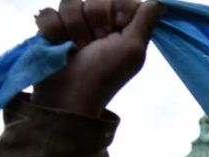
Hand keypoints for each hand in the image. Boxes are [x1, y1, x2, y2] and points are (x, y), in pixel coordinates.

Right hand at [33, 0, 164, 116]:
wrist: (69, 94)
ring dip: (74, 27)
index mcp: (119, 26)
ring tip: (78, 48)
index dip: (117, 8)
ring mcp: (72, 25)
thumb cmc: (104, 74)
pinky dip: (53, 31)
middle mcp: (96, 22)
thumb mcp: (132, 50)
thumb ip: (145, 21)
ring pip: (69, 2)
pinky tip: (60, 46)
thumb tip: (160, 3)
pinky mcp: (49, 30)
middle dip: (95, 19)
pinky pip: (48, 14)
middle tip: (95, 42)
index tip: (116, 28)